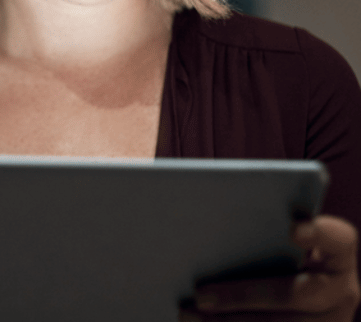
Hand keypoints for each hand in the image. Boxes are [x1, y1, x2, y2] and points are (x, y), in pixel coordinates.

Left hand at [180, 215, 359, 320]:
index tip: (294, 229)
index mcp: (337, 254)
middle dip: (243, 296)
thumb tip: (207, 217)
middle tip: (200, 295)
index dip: (320, 233)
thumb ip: (260, 229)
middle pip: (296, 295)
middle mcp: (340, 291)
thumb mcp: (277, 239)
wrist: (296, 294)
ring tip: (188, 314)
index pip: (339, 239)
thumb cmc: (273, 249)